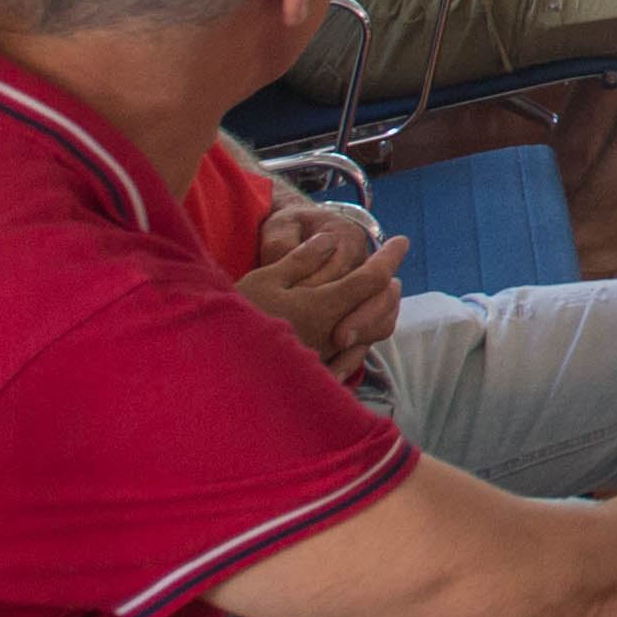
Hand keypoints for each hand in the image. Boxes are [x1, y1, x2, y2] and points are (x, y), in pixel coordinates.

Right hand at [239, 204, 407, 368]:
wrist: (214, 366)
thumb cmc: (236, 316)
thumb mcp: (264, 279)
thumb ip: (301, 260)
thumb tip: (329, 241)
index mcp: (322, 306)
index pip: (371, 279)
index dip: (389, 257)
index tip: (402, 241)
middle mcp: (332, 335)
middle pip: (381, 309)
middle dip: (390, 286)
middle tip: (391, 271)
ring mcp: (326, 359)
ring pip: (372, 335)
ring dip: (382, 311)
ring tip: (379, 295)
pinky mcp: (317, 376)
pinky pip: (354, 358)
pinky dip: (364, 338)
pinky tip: (357, 332)